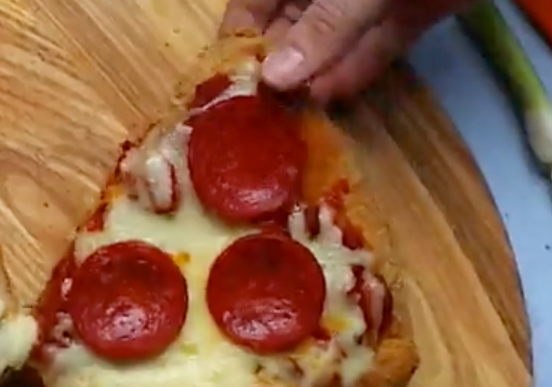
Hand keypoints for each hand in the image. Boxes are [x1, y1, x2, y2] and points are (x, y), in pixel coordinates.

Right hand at [221, 0, 473, 102]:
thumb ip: (323, 26)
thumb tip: (275, 80)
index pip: (250, 10)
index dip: (238, 49)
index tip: (228, 96)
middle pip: (289, 32)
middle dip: (277, 74)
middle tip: (261, 124)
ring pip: (332, 44)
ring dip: (315, 80)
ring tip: (294, 122)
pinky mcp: (409, 11)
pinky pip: (375, 46)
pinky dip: (358, 71)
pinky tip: (334, 100)